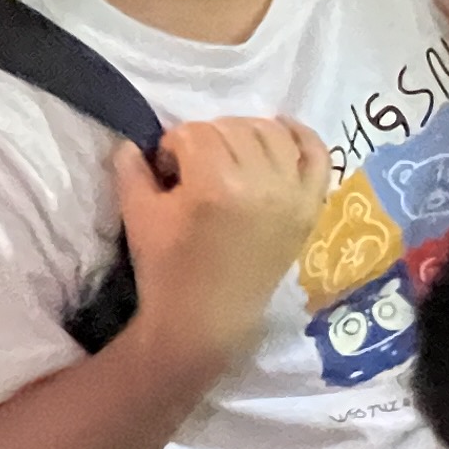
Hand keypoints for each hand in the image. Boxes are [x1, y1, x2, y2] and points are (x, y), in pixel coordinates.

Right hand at [118, 116, 330, 355]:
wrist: (207, 319)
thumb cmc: (167, 270)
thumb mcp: (139, 216)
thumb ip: (131, 170)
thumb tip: (133, 142)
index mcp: (216, 185)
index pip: (195, 133)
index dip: (173, 145)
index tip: (167, 169)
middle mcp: (262, 183)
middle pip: (233, 128)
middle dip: (206, 138)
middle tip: (194, 167)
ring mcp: (293, 195)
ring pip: (273, 133)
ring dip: (245, 132)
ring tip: (228, 155)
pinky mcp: (310, 207)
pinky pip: (317, 155)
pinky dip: (301, 136)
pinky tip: (281, 130)